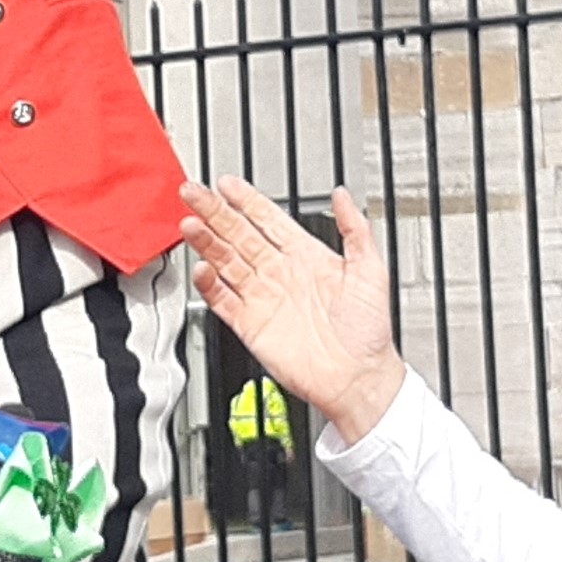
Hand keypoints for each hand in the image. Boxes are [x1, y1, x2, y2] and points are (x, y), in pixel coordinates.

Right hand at [180, 178, 407, 443]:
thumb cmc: (369, 332)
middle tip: (193, 192)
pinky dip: (209, 283)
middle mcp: (279, 273)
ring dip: (206, 241)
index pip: (268, 219)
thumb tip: (344, 196)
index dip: (247, 200)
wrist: (359, 378)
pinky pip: (222, 299)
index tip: (227, 183)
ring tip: (190, 223)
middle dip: (214, 211)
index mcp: (305, 256)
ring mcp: (262, 298)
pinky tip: (201, 267)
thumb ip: (356, 230)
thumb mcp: (371, 271)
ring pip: (225, 261)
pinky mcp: (250, 324)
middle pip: (238, 234)